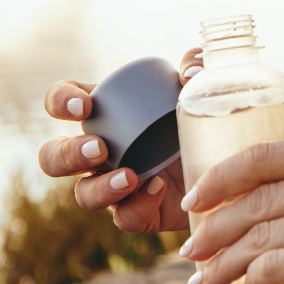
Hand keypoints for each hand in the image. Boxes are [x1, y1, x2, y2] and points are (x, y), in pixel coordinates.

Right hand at [36, 46, 203, 233]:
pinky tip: (159, 188)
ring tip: (128, 176)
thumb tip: (191, 73)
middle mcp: (101, 151)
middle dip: (66, 154)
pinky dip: (138, 205)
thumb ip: (197, 66)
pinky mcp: (139, 214)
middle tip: (99, 149)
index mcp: (105, 112)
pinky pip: (124, 218)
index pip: (60, 101)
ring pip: (83, 195)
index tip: (84, 106)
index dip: (60, 101)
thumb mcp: (200, 88)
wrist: (230, 167)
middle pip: (54, 157)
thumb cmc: (203, 118)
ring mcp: (115, 186)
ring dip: (99, 188)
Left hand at [175, 133, 283, 283]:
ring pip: (263, 237)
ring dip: (224, 262)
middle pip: (261, 200)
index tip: (192, 203)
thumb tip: (214, 198)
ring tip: (204, 280)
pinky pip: (276, 266)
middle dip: (216, 229)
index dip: (221, 179)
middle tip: (190, 252)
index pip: (266, 156)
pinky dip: (252, 277)